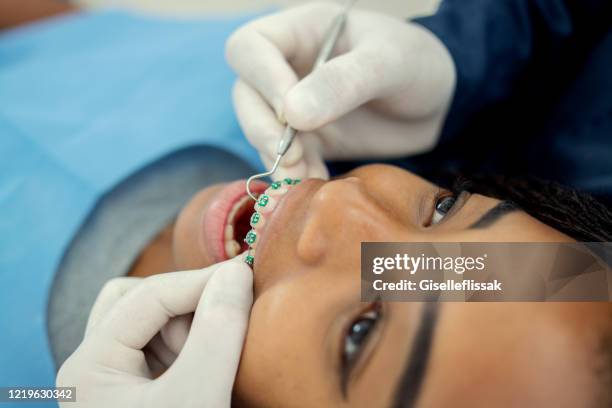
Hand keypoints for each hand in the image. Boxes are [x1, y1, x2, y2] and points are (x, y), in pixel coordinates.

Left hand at [56, 257, 252, 407]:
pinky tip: (212, 366)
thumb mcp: (197, 397)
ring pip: (151, 322)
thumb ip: (216, 332)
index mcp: (89, 365)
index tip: (247, 276)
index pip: (147, 295)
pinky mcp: (139, 393)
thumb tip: (236, 272)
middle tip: (226, 325)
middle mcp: (94, 367)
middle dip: (187, 304)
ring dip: (190, 326)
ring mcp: (115, 380)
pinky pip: (161, 347)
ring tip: (218, 358)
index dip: (200, 281)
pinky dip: (191, 345)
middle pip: (139, 299)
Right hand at [226, 2, 455, 179]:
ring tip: (309, 177)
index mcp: (302, 32)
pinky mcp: (307, 139)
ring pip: (259, 131)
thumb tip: (291, 114)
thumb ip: (343, 82)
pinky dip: (295, 174)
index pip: (250, 48)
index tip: (292, 114)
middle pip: (245, 95)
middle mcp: (288, 68)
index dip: (262, 80)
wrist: (437, 105)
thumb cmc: (417, 65)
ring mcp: (294, 106)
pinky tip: (318, 182)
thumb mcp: (389, 63)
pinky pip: (285, 159)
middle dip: (263, 129)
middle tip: (294, 157)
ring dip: (278, 159)